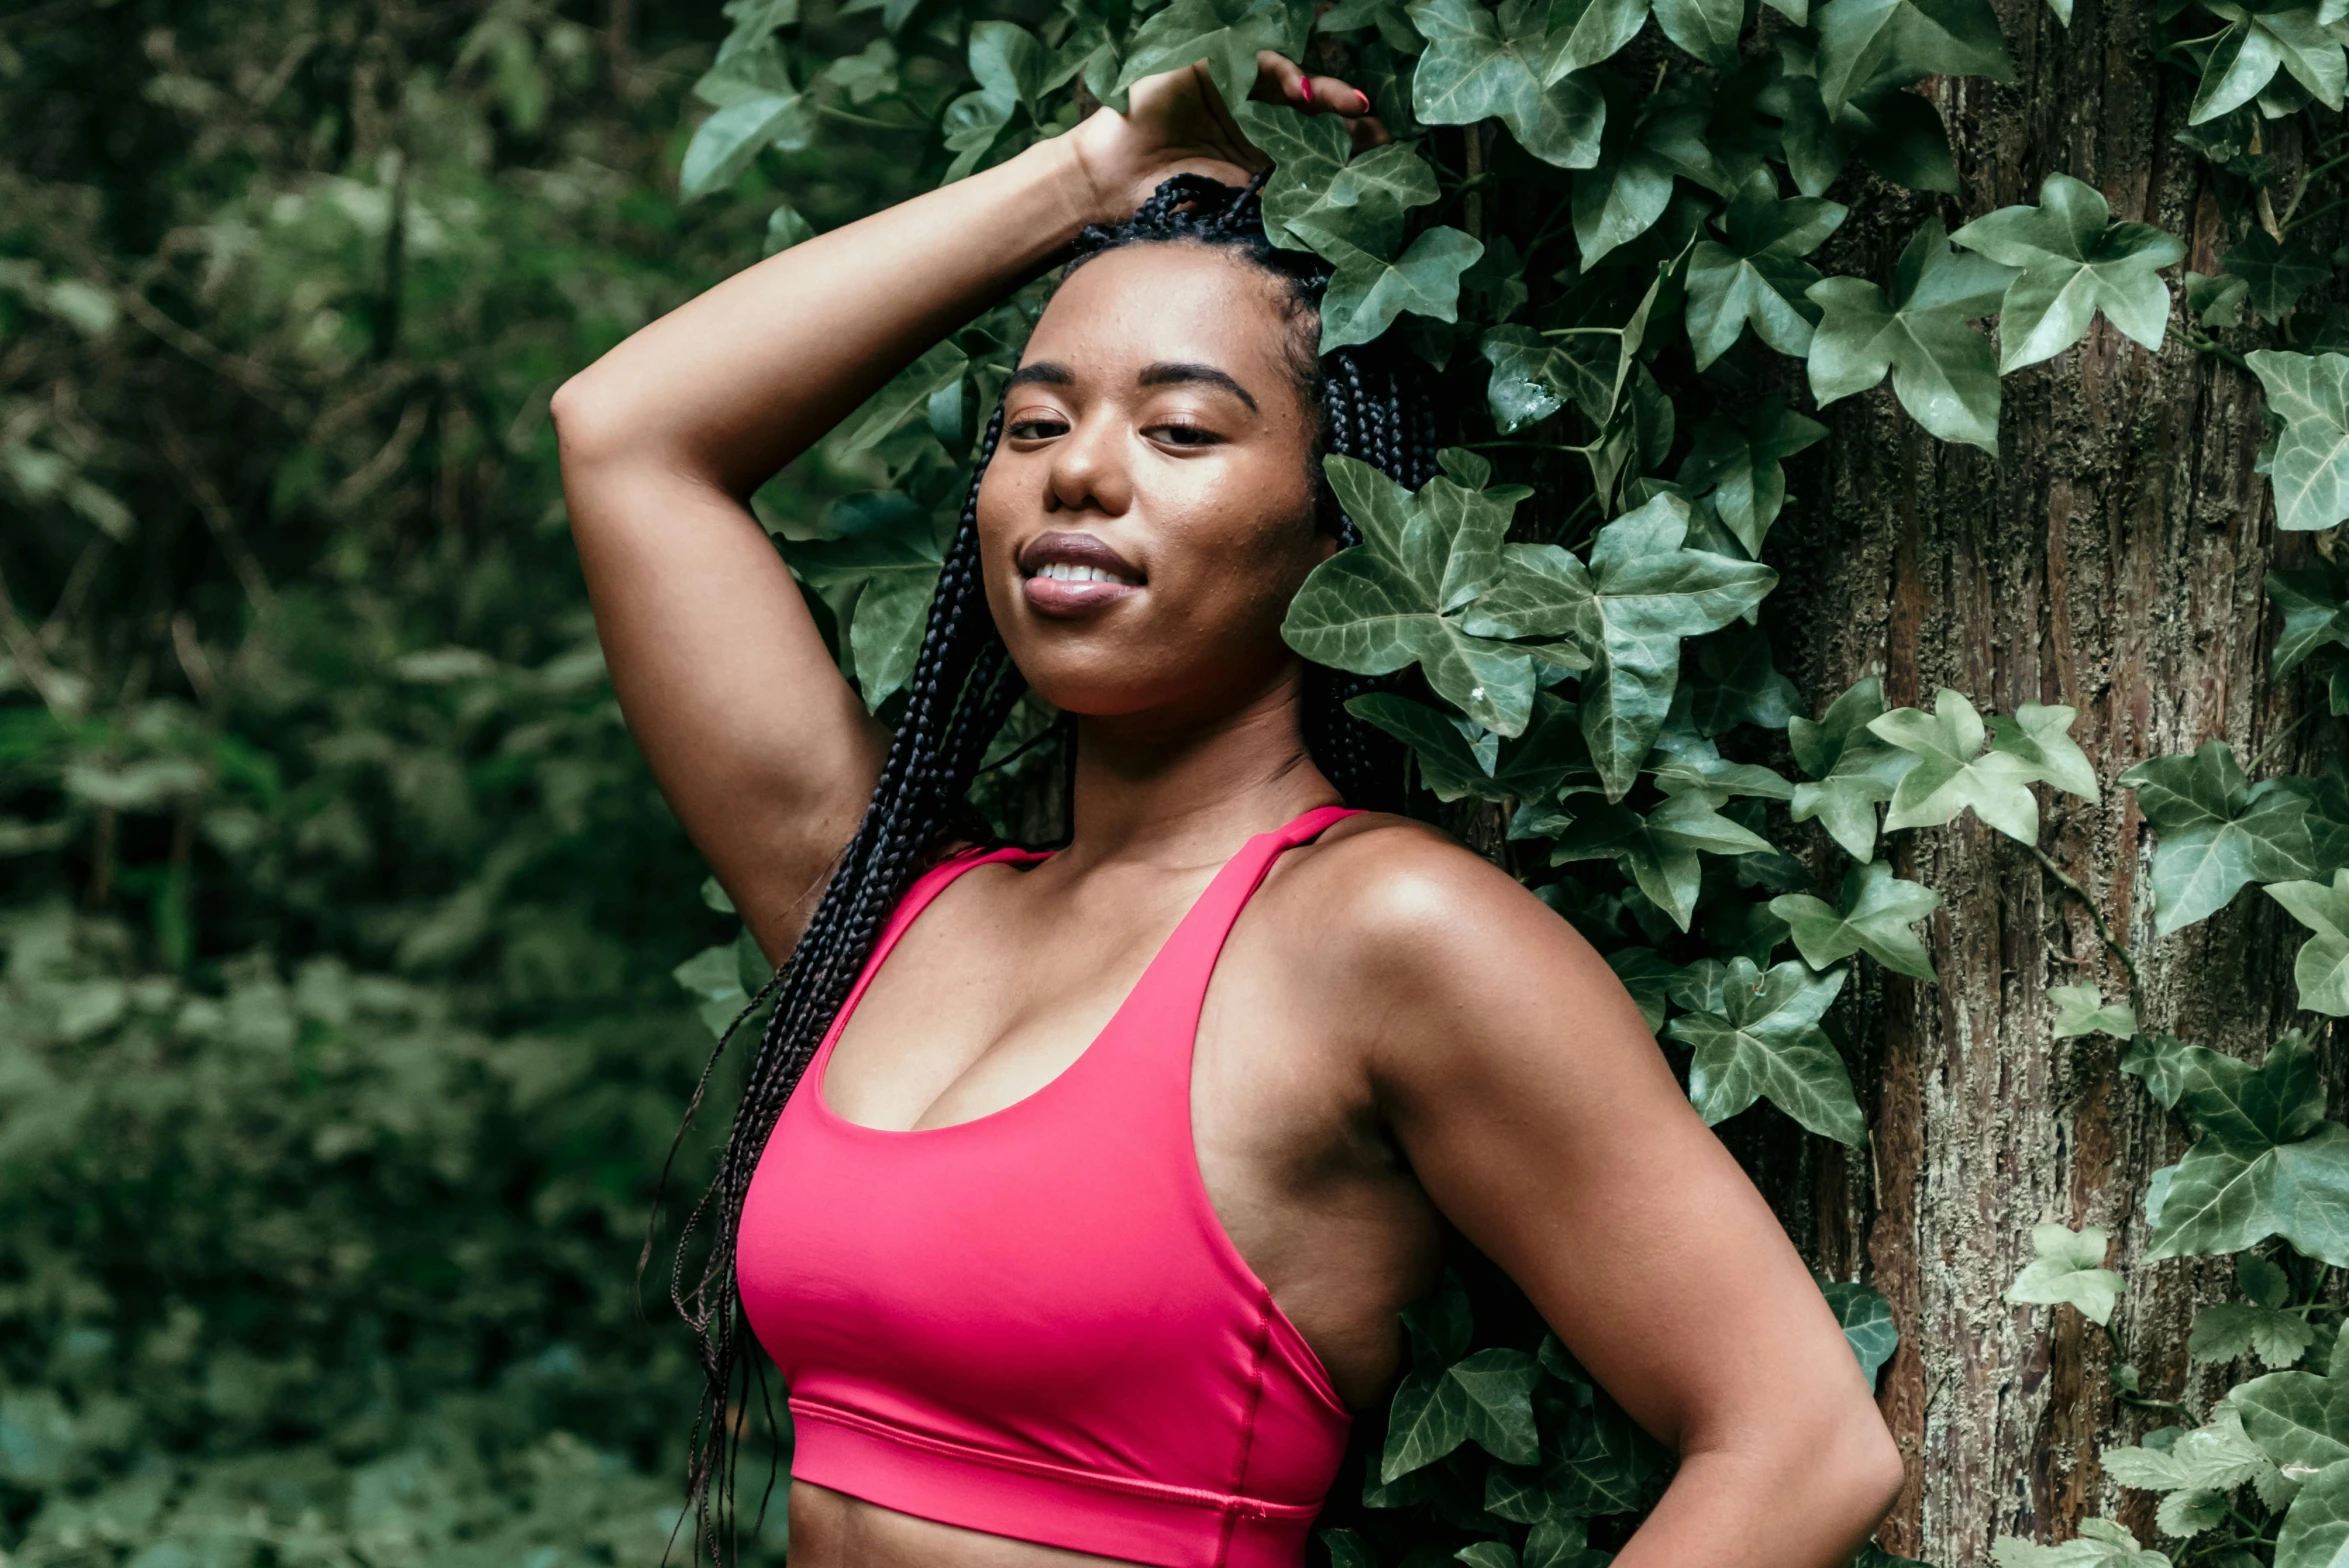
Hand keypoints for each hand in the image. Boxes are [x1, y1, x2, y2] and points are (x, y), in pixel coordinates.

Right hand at [1063, 51, 1388, 226]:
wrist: (1110, 188)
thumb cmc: (1164, 204)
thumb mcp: (1235, 206)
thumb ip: (1279, 201)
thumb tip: (1336, 215)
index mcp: (1257, 153)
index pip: (1313, 146)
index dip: (1348, 151)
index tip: (1382, 164)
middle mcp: (1250, 118)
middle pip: (1310, 113)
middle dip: (1349, 122)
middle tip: (1382, 133)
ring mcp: (1232, 91)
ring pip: (1290, 85)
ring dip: (1326, 94)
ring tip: (1355, 109)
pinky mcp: (1212, 66)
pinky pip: (1256, 62)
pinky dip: (1285, 75)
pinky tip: (1305, 94)